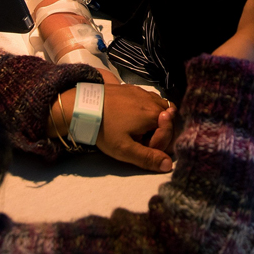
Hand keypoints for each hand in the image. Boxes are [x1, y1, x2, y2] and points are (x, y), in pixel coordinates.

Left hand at [52, 84, 176, 172]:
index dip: (157, 146)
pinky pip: (149, 99)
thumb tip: (169, 165)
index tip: (141, 148)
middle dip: (158, 133)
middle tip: (140, 140)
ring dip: (155, 121)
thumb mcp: (125, 150)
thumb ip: (148, 158)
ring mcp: (144, 92)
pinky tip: (131, 116)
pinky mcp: (133, 88)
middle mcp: (154, 100)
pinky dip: (147, 110)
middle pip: (168, 121)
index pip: (169, 135)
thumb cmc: (105, 129)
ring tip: (137, 129)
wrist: (83, 106)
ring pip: (161, 109)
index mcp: (155, 115)